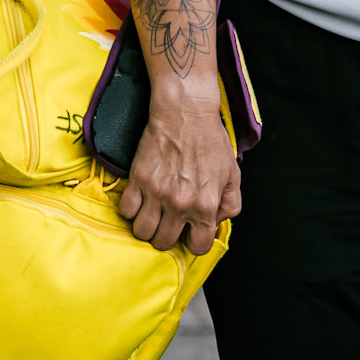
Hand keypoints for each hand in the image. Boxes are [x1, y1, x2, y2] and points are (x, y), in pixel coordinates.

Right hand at [117, 85, 240, 254]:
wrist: (187, 113)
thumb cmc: (210, 140)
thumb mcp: (232, 174)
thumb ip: (230, 204)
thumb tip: (216, 221)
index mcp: (206, 206)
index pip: (198, 247)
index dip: (194, 240)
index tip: (190, 231)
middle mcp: (180, 203)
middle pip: (163, 243)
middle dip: (167, 236)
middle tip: (170, 221)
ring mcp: (156, 193)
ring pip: (142, 232)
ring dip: (148, 225)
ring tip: (154, 213)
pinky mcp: (138, 179)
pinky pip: (126, 211)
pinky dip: (132, 208)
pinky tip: (142, 198)